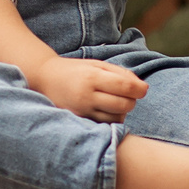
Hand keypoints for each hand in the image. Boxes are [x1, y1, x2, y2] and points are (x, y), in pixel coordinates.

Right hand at [30, 56, 147, 122]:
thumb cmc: (76, 70)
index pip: (125, 86)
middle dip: (132, 101)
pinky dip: (111, 119)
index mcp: (92, 77)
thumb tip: (142, 87)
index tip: (143, 89)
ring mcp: (82, 111)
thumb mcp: (97, 64)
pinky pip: (103, 124)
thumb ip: (120, 74)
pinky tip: (107, 110)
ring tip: (116, 102)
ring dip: (123, 112)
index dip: (139, 89)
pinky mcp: (79, 121)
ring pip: (115, 118)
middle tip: (129, 95)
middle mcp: (86, 96)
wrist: (45, 79)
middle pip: (123, 105)